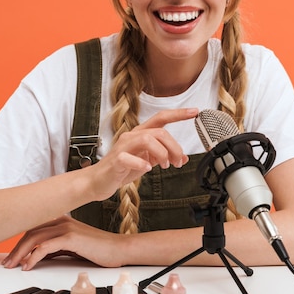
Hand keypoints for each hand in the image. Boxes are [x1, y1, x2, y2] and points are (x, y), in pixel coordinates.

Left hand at [2, 215, 125, 270]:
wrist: (118, 249)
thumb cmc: (99, 249)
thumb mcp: (72, 248)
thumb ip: (55, 249)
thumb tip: (37, 257)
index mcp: (62, 220)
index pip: (34, 228)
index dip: (19, 241)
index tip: (12, 256)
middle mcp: (62, 220)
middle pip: (30, 231)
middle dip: (16, 248)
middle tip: (7, 263)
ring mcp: (67, 227)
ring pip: (35, 237)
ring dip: (21, 253)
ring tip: (13, 266)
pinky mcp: (72, 237)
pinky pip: (46, 246)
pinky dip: (34, 256)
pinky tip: (29, 265)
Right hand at [83, 107, 197, 201]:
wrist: (99, 181)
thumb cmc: (122, 169)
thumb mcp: (148, 162)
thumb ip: (163, 156)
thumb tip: (183, 158)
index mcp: (141, 134)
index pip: (161, 118)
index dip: (178, 114)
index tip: (195, 112)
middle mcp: (132, 136)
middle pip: (159, 132)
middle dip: (174, 147)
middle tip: (177, 162)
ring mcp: (122, 147)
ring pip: (146, 139)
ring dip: (161, 153)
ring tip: (165, 165)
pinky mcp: (116, 160)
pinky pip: (128, 157)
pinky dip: (141, 163)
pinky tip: (147, 168)